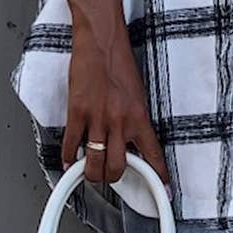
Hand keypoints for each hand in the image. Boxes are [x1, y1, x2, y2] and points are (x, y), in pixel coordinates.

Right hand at [61, 12, 171, 192]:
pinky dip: (68, 158)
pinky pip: (71, 145)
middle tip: (111, 176)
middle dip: (114, 178)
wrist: (102, 42)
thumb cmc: (120, 63)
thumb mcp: (138, 94)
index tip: (164, 190)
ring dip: (92, 174)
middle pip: (118, 168)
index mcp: (139, 116)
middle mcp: (120, 121)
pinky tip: (69, 161)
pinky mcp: (77, 112)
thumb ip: (135, 119)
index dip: (159, 176)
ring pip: (94, 164)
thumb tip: (133, 140)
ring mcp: (97, 118)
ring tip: (91, 173)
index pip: (153, 154)